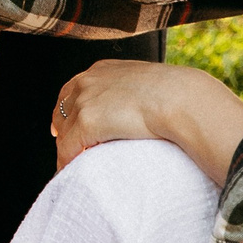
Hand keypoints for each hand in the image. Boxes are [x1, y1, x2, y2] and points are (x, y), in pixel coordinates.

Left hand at [51, 59, 242, 184]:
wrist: (180, 98)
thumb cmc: (176, 94)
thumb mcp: (149, 84)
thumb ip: (137, 92)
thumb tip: (146, 107)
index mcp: (102, 69)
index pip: (73, 89)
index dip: (68, 109)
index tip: (64, 125)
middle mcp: (88, 81)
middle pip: (62, 109)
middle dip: (62, 129)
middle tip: (68, 148)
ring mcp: (85, 100)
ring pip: (64, 131)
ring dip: (66, 149)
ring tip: (70, 166)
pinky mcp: (87, 122)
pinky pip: (67, 148)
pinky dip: (66, 161)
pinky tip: (69, 173)